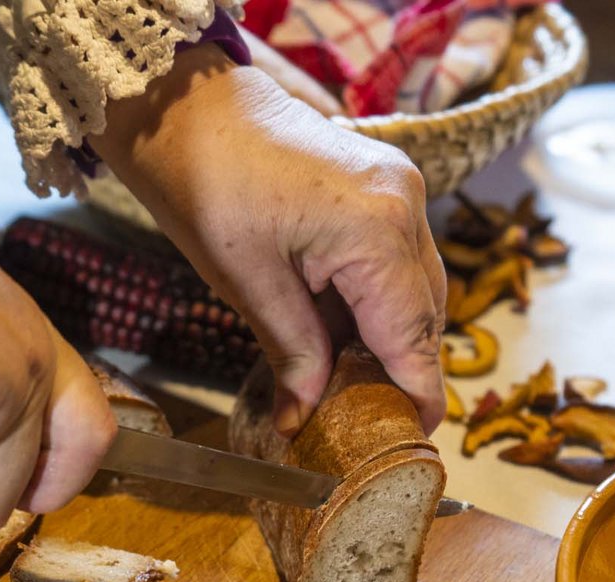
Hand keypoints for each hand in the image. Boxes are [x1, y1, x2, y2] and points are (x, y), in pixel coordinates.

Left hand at [94, 47, 446, 435]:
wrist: (191, 110)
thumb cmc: (208, 184)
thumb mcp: (246, 282)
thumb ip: (291, 351)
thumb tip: (302, 417)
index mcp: (377, 228)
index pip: (412, 334)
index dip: (415, 392)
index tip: (413, 439)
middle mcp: (404, 204)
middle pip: (423, 313)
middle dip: (400, 369)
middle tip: (370, 422)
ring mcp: (399, 189)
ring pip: (414, 288)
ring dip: (387, 336)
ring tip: (352, 385)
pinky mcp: (383, 185)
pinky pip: (396, 260)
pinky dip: (375, 302)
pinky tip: (341, 335)